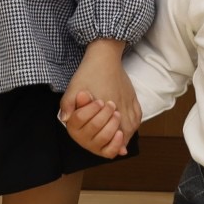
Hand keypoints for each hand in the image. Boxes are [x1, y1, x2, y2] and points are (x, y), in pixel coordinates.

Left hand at [62, 40, 141, 157]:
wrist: (104, 55)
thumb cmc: (89, 73)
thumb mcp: (73, 88)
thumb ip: (68, 105)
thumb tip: (65, 120)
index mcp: (107, 109)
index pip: (113, 135)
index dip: (110, 144)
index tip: (107, 147)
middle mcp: (122, 108)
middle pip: (124, 133)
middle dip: (117, 140)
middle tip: (113, 145)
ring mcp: (129, 102)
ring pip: (132, 126)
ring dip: (126, 134)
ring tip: (120, 139)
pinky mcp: (133, 97)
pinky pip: (137, 116)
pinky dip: (133, 124)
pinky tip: (128, 126)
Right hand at [62, 94, 131, 158]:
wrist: (100, 109)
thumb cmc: (88, 102)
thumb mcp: (76, 95)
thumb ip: (72, 100)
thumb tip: (77, 101)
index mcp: (72, 125)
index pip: (80, 117)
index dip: (92, 108)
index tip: (100, 102)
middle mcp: (80, 138)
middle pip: (94, 125)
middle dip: (106, 113)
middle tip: (111, 105)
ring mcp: (92, 145)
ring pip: (103, 137)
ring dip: (113, 124)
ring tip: (117, 114)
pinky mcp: (103, 151)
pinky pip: (110, 151)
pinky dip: (116, 143)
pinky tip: (120, 132)